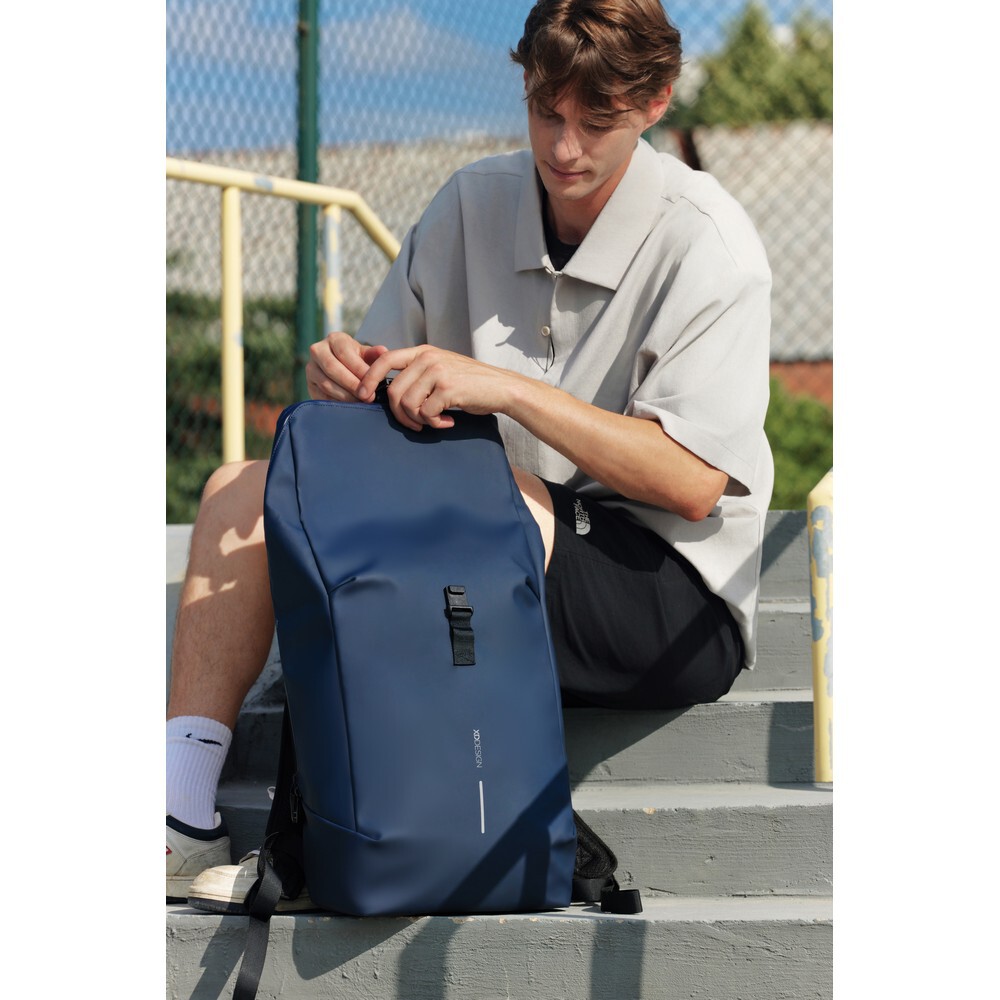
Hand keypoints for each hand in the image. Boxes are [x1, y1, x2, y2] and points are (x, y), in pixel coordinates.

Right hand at [306, 332, 387, 400]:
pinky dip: (337, 402)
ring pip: (326, 383)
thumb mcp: (366, 354)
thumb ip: (374, 354)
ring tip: (361, 402)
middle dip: (352, 384)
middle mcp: (318, 351)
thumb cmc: (357, 360)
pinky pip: (321, 396)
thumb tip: (384, 351)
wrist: (342, 368)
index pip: (344, 353)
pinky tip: (350, 407)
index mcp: (334, 339)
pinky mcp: (310, 385)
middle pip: (332, 368)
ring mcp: (311, 368)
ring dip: (346, 395)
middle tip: (368, 396)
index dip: (359, 369)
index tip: (373, 382)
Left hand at [355, 345, 517, 430]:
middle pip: (393, 391)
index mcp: (423, 351)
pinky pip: (426, 413)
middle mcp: (428, 358)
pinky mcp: (448, 388)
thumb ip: (418, 373)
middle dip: (400, 414)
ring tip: (435, 422)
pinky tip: (448, 422)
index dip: (369, 378)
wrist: (502, 388)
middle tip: (415, 424)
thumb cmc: (470, 384)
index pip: (385, 360)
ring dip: (418, 420)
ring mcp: (438, 371)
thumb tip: (388, 391)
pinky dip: (434, 424)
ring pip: (407, 404)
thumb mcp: (441, 369)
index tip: (364, 396)